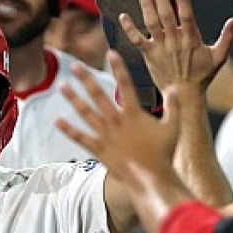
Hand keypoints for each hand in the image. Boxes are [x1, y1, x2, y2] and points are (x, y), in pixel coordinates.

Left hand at [57, 52, 183, 186]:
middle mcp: (116, 121)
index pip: (126, 84)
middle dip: (86, 79)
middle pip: (98, 95)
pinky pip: (81, 138)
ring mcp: (106, 135)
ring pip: (86, 113)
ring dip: (73, 99)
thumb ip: (174, 106)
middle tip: (75, 66)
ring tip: (62, 86)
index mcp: (134, 113)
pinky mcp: (99, 149)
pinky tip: (57, 121)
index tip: (111, 53)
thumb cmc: (164, 154)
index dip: (118, 67)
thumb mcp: (173, 127)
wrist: (151, 178)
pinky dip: (69, 130)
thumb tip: (175, 87)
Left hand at [118, 0, 232, 91]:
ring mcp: (160, 47)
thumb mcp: (219, 57)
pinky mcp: (149, 54)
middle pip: (165, 15)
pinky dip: (129, 28)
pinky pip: (137, 40)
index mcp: (191, 39)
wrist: (184, 95)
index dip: (182, 1)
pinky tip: (123, 16)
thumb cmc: (202, 75)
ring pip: (151, 23)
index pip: (186, 16)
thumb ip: (227, 38)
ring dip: (145, 6)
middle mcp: (174, 41)